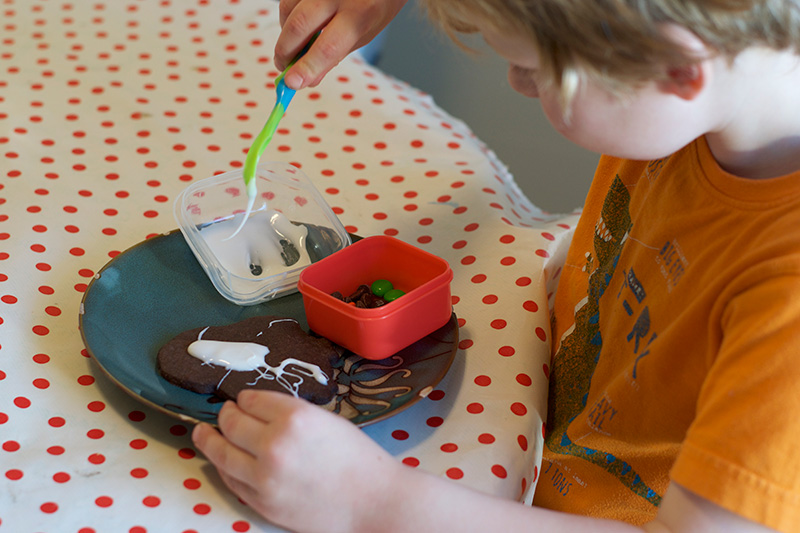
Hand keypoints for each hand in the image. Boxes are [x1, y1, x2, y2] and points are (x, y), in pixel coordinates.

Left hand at [192, 390, 397, 532]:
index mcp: (295, 417)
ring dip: (209, 439)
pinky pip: (231, 480)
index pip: (251, 400)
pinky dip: (223, 466)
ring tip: (202, 432)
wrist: (373, 502)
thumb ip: (290, 413)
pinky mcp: (262, 502)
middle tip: (224, 412)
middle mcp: (274, 445)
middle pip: (231, 423)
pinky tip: (221, 460)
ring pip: (221, 452)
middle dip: (225, 414)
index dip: (245, 398)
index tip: (244, 399)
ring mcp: (264, 477)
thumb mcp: (326, 420)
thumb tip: (257, 409)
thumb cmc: (357, 457)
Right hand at [274, 0, 407, 89]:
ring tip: (295, 44)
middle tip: (283, 67)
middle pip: (299, 26)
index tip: (291, 83)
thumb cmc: (376, 5)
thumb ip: (335, 55)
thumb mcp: (364, 34)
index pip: (328, 47)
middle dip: (285, 52)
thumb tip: (308, 79)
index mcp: (361, 13)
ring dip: (285, 33)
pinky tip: (297, 24)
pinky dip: (287, 16)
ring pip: (287, 10)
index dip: (307, 67)